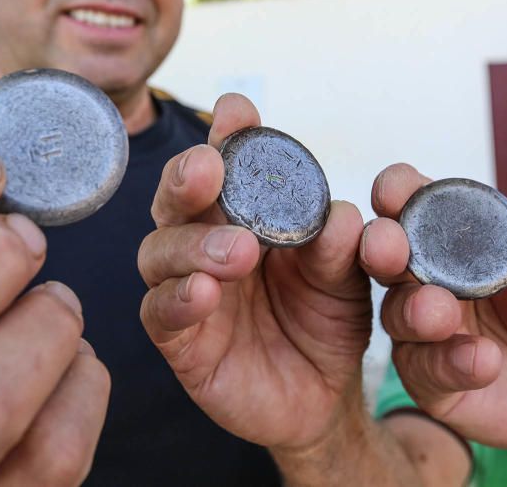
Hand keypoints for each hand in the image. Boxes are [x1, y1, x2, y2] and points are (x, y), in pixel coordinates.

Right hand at [138, 94, 369, 452]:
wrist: (324, 395)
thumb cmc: (325, 320)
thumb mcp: (344, 278)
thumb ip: (339, 246)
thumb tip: (338, 216)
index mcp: (245, 214)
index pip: (228, 165)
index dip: (227, 135)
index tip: (237, 111)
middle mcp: (205, 241)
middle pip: (178, 199)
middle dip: (188, 176)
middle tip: (209, 168)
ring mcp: (186, 288)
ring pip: (162, 251)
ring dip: (194, 243)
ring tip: (237, 251)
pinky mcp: (180, 341)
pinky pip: (162, 313)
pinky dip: (179, 298)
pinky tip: (204, 292)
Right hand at [362, 164, 506, 457]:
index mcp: (458, 236)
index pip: (416, 202)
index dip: (398, 190)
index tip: (395, 191)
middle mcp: (429, 277)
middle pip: (386, 255)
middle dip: (381, 245)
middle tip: (387, 248)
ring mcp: (424, 330)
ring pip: (396, 314)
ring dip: (413, 310)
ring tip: (439, 313)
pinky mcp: (431, 380)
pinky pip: (424, 370)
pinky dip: (448, 363)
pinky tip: (483, 361)